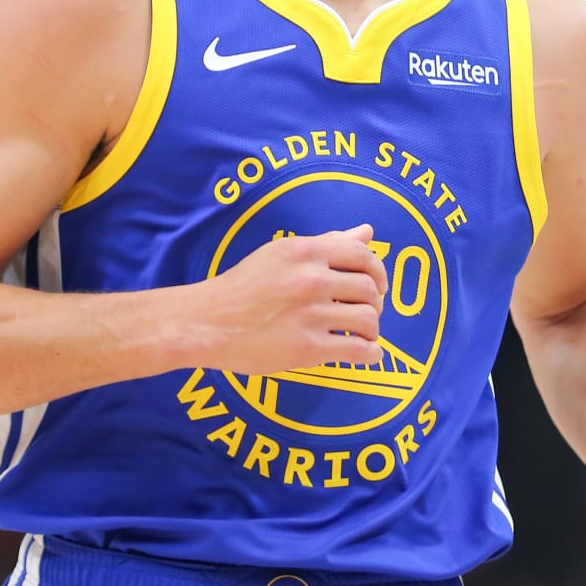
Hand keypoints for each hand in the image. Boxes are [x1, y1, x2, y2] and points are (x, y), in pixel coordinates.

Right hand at [201, 224, 387, 373]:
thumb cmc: (243, 287)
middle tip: (366, 313)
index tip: (377, 285)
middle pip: (370, 289)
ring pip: (368, 320)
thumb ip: (328, 243)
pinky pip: (357, 351)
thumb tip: (366, 231)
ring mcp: (310, 315)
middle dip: (375, 304)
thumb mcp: (282, 254)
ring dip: (372, 330)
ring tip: (362, 335)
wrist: (207, 323)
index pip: (363, 255)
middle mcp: (311, 279)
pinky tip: (367, 354)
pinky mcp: (307, 349)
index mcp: (304, 251)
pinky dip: (370, 354)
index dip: (378, 271)